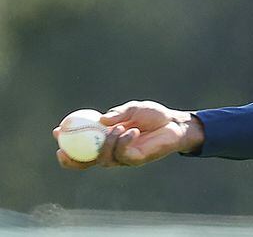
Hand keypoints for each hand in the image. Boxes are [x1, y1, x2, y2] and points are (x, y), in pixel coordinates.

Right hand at [53, 100, 204, 169]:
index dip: (66, 142)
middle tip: (63, 148)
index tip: (57, 131)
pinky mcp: (136, 160)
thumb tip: (100, 120)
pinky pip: (123, 155)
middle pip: (85, 162)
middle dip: (71, 158)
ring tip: (120, 127)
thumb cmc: (153, 115)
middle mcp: (111, 151)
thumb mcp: (132, 109)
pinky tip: (132, 131)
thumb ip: (117, 114)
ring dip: (107, 142)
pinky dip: (123, 141)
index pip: (81, 146)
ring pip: (103, 158)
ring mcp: (123, 157)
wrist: (175, 123)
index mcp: (106, 139)